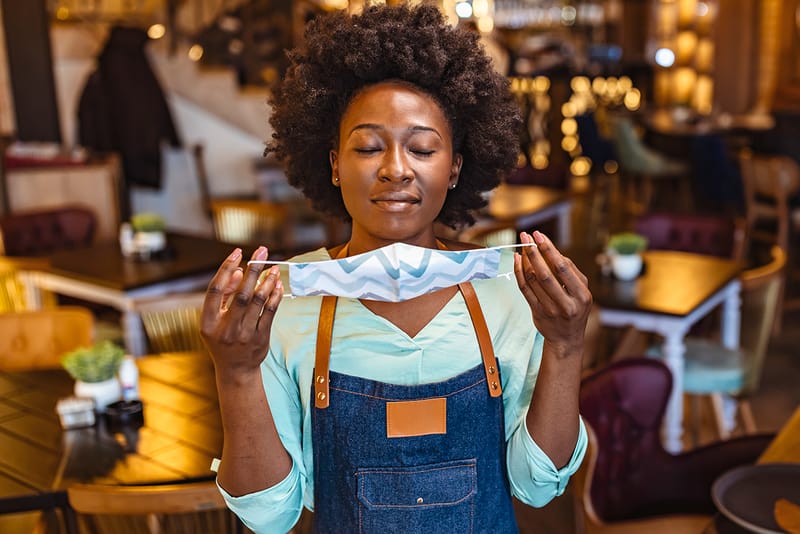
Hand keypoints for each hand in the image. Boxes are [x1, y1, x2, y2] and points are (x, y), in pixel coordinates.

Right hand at [200, 246, 283, 374]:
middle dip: (253, 269)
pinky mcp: (260, 338)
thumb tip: (240, 270)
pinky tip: (277, 284)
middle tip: (262, 251)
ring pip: (258, 301)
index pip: (215, 290)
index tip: (237, 252)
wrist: (235, 370)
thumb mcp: (214, 320)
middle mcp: (225, 329)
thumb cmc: (222, 338)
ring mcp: (244, 334)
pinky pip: (270, 312)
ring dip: (267, 281)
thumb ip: (224, 295)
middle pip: (241, 293)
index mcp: (208, 322)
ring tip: (273, 267)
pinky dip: (275, 296)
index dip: (226, 269)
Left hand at [513, 231, 591, 357]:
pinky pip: (524, 289)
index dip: (549, 250)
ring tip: (521, 246)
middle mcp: (566, 304)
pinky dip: (518, 273)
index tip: (539, 235)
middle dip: (533, 252)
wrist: (567, 339)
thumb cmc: (574, 309)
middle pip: (545, 273)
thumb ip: (570, 272)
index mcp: (581, 295)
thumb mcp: (581, 292)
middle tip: (526, 236)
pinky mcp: (537, 313)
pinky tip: (516, 261)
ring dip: (524, 260)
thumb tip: (551, 249)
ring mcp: (550, 310)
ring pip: (532, 281)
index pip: (562, 268)